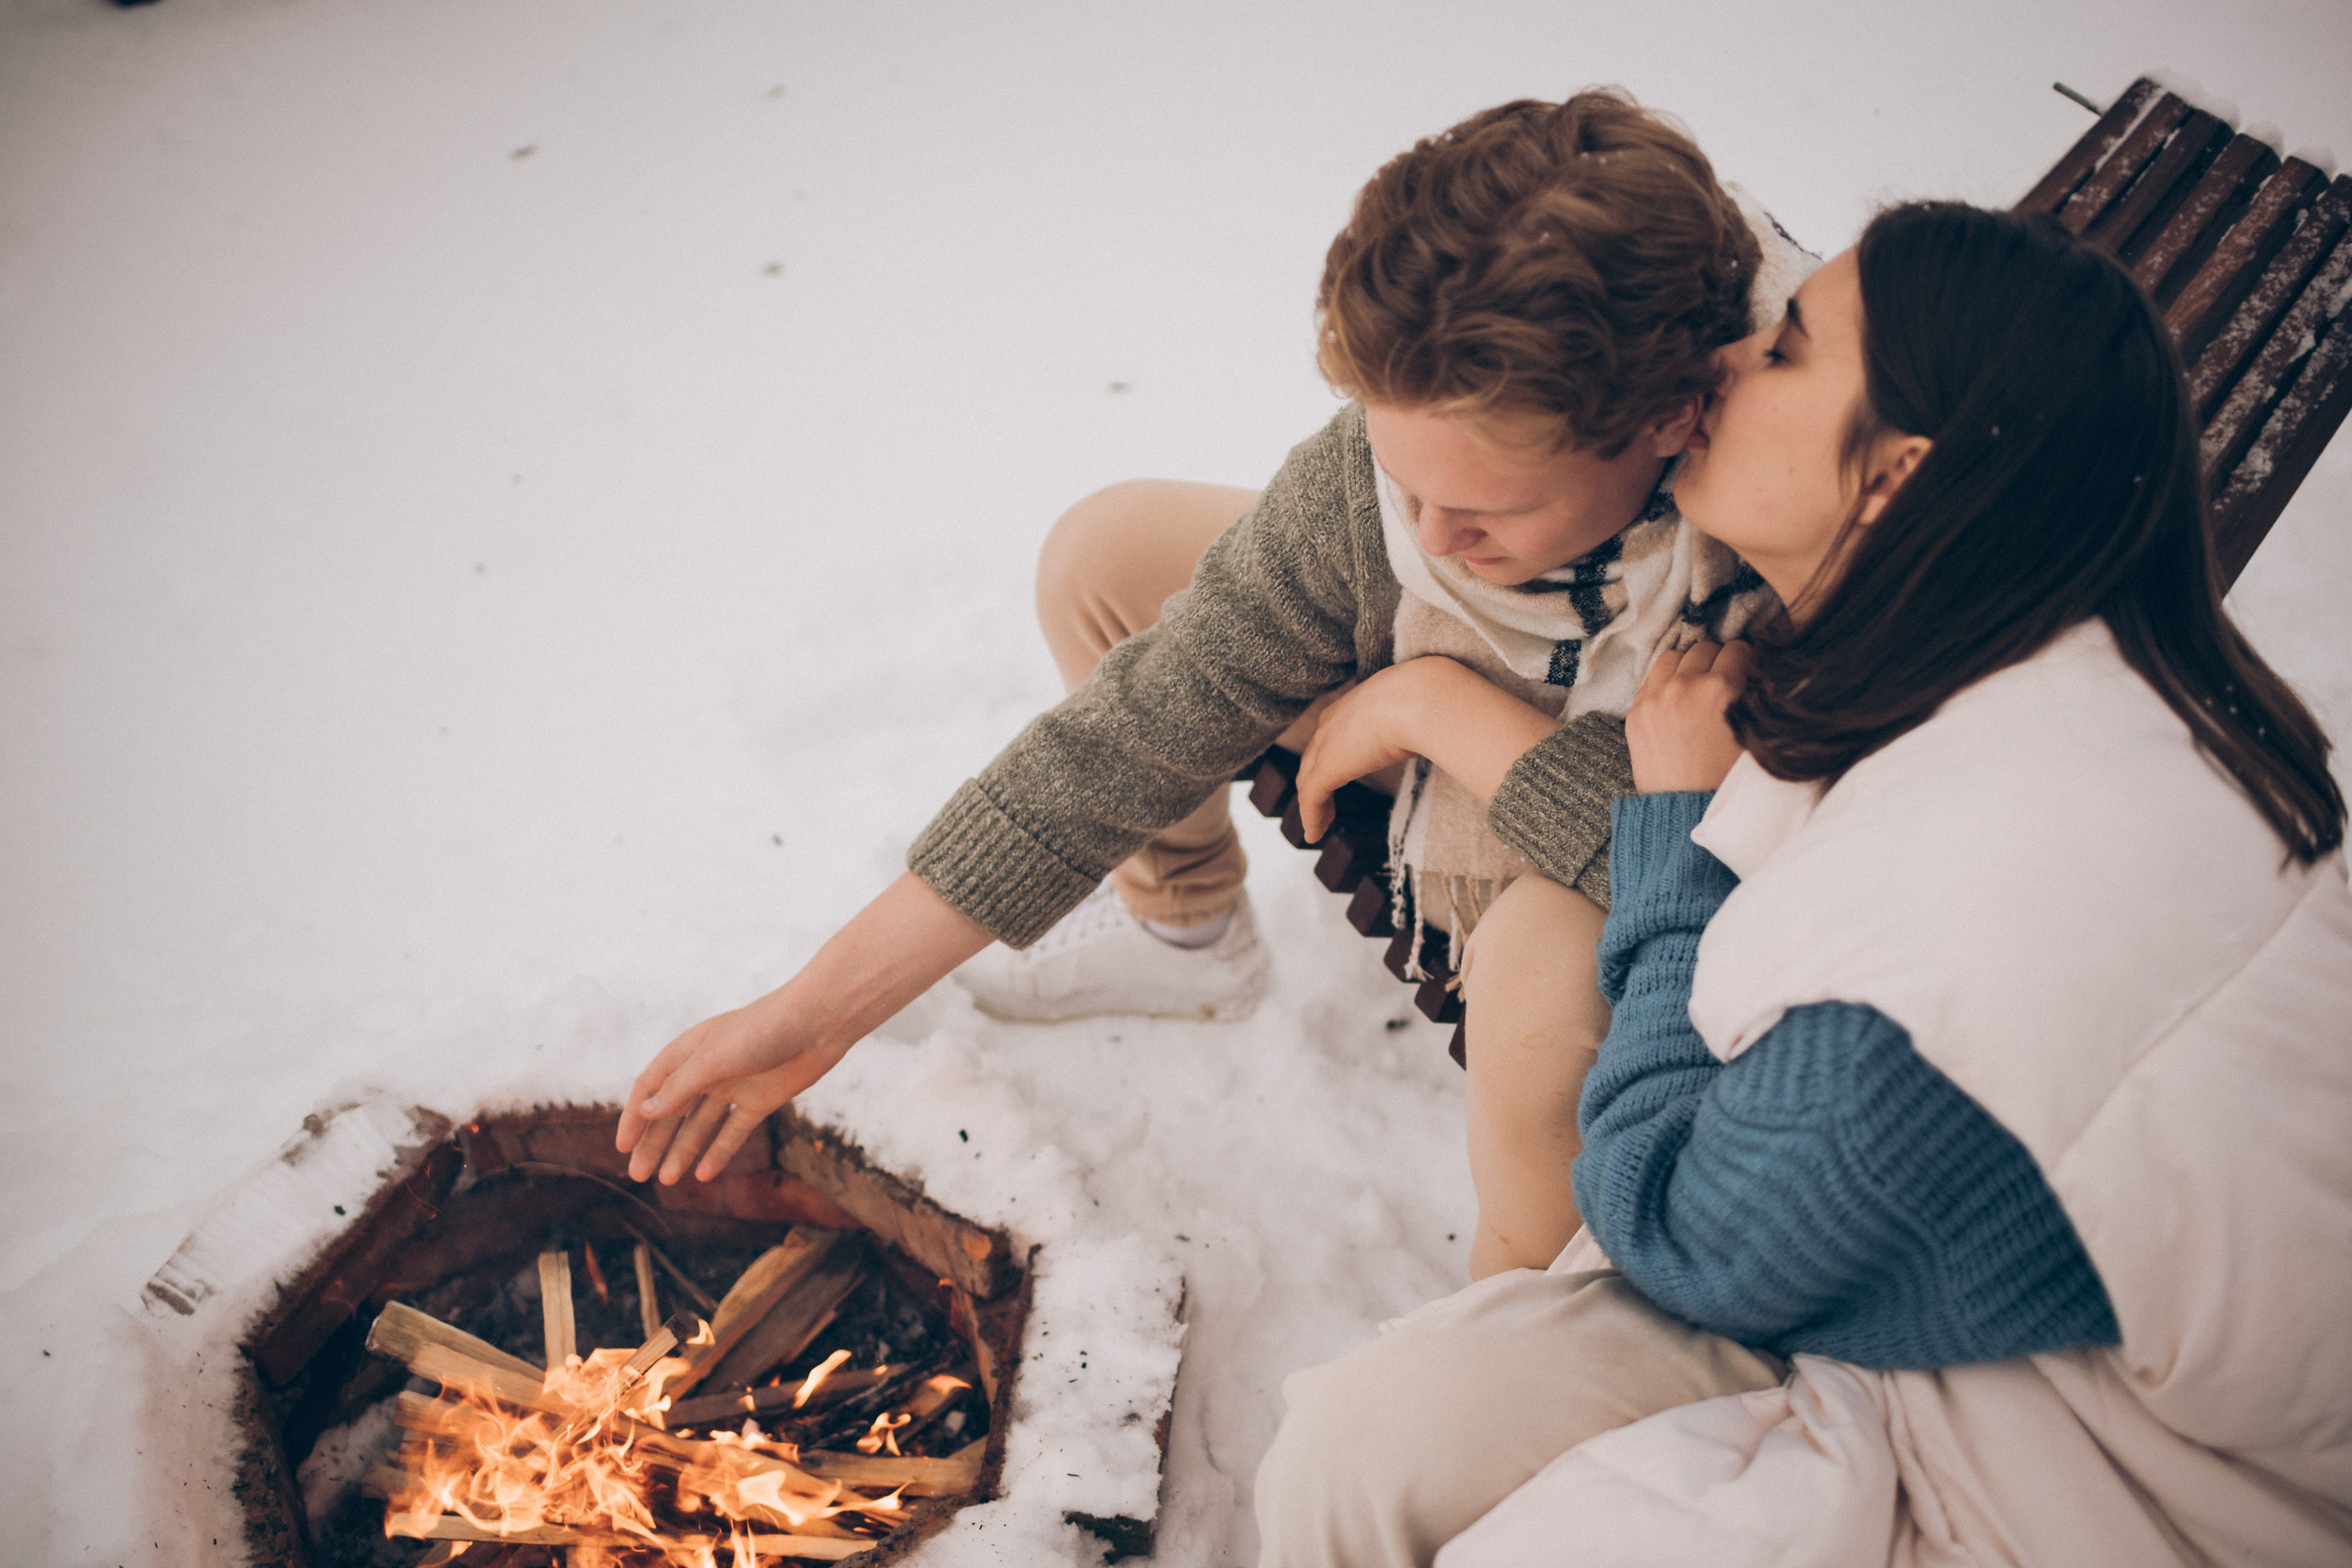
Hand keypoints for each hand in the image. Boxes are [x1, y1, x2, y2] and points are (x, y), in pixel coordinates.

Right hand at [616, 992, 843, 1184]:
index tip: (623, 1147)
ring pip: (701, 1125)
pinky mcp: (762, 1100)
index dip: (635, 1117)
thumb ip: (680, 1088)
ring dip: (683, 1151)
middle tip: (637, 1175)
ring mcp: (735, 1086)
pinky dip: (719, 1152)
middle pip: (673, 1112)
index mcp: (688, 1052)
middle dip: (654, 1142)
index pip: (650, 1088)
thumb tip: (645, 1112)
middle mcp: (708, 1070)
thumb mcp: (713, 1061)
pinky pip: (734, 1131)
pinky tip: (704, 1174)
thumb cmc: (762, 1031)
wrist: (817, 1023)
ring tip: (667, 1179)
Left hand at [1294, 662, 1441, 841]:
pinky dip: (1311, 817)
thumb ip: (1415, 725)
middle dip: (1315, 781)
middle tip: (1323, 803)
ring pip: (1309, 780)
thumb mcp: (1417, 712)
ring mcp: (1325, 746)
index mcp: (1352, 707)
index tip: (1339, 772)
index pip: (1332, 736)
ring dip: (1313, 804)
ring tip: (1319, 824)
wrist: (1416, 699)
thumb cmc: (1425, 700)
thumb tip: (1435, 736)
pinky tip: (1315, 834)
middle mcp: (1332, 723)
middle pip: (1313, 758)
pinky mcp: (1326, 769)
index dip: (1331, 756)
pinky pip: (1311, 799)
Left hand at [1625, 640, 1754, 792]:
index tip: (1743, 672)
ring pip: (1673, 657)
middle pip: (1704, 648)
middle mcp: (1685, 686)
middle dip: (1716, 662)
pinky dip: (1664, 684)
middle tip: (1720, 683)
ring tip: (1695, 689)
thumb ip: (1753, 697)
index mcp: (1721, 689)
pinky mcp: (1635, 712)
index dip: (1744, 660)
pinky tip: (1674, 703)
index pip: (1737, 649)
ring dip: (1686, 667)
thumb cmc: (1727, 778)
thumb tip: (1752, 671)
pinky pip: (1650, 679)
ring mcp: (1655, 698)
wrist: (1687, 812)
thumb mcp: (1753, 734)